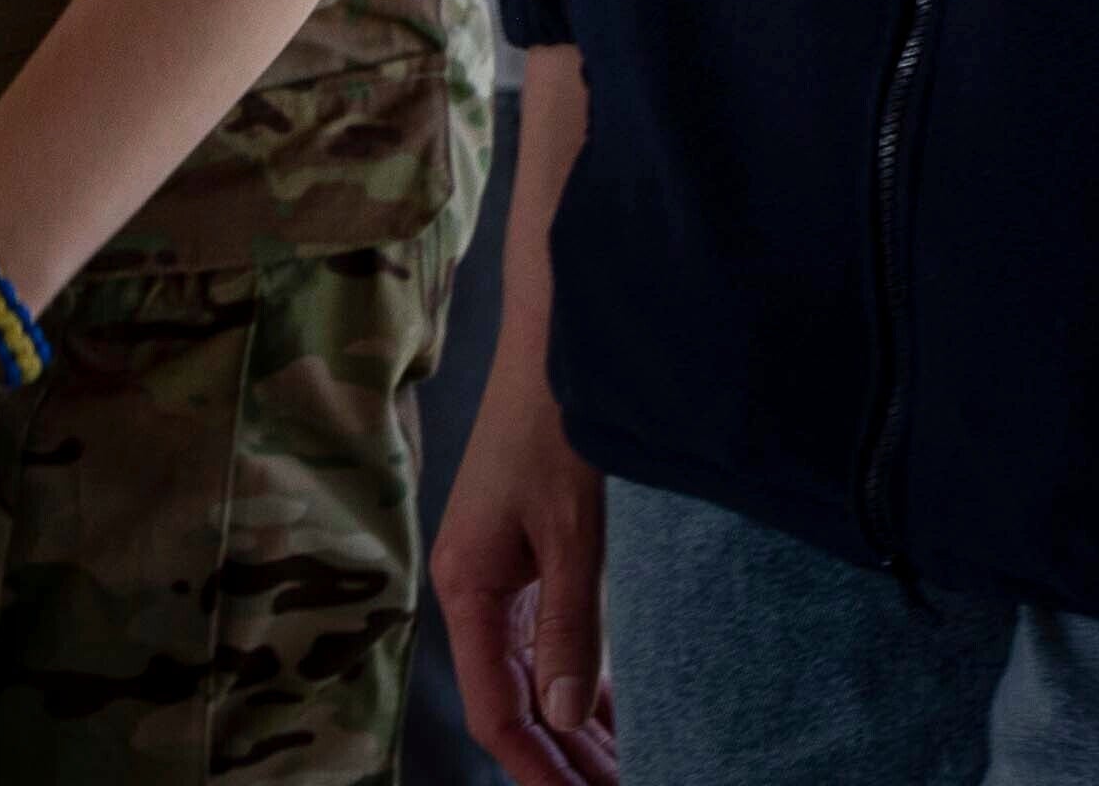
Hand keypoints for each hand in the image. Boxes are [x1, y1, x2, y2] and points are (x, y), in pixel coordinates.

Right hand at [434, 342, 614, 778]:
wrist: (552, 354)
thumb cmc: (552, 435)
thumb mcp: (570, 539)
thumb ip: (571, 630)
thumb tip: (570, 720)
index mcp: (468, 588)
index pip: (495, 707)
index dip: (534, 768)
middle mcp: (477, 592)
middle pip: (516, 701)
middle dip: (563, 760)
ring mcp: (501, 578)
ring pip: (537, 678)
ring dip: (578, 729)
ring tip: (630, 771)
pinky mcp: (527, 561)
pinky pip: (551, 645)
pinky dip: (585, 685)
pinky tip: (620, 717)